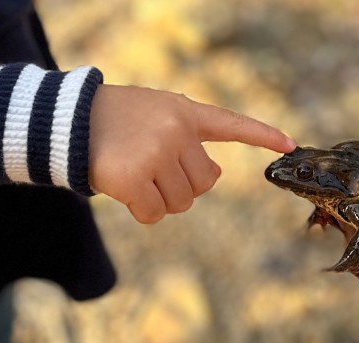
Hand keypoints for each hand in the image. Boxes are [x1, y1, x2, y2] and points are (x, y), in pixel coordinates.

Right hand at [89, 84, 294, 223]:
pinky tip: (126, 193)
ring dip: (161, 200)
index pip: (231, 123)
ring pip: (181, 202)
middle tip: (156, 175)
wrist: (69, 121)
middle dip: (183, 187)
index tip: (290, 144)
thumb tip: (210, 179)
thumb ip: (184, 137)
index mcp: (185, 111)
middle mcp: (176, 131)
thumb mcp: (154, 113)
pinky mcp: (134, 179)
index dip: (262, 136)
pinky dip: (143, 212)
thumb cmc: (113, 122)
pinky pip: (155, 215)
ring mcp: (156, 155)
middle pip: (204, 183)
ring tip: (137, 177)